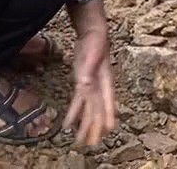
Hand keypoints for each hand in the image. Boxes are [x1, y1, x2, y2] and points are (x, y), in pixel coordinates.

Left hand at [62, 27, 115, 147]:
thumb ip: (89, 67)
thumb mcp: (93, 51)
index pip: (107, 99)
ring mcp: (91, 86)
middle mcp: (100, 86)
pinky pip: (78, 103)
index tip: (108, 129)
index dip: (108, 114)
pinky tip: (68, 125)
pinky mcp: (82, 85)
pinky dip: (74, 114)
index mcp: (106, 79)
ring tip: (81, 141)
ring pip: (89, 110)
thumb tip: (84, 84)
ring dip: (85, 125)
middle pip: (98, 109)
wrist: (93, 33)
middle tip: (92, 143)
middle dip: (95, 127)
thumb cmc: (96, 41)